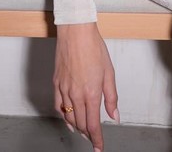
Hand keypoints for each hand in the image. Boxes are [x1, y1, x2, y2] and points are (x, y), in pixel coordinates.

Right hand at [54, 23, 118, 149]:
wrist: (76, 31)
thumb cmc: (93, 47)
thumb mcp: (109, 72)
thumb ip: (111, 97)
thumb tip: (114, 115)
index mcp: (90, 92)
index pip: (93, 125)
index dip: (97, 139)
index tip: (99, 147)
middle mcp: (75, 94)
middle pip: (80, 123)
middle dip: (88, 135)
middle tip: (94, 139)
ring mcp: (64, 88)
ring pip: (69, 117)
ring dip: (76, 127)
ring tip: (83, 132)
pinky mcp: (56, 82)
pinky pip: (58, 105)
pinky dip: (63, 115)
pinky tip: (68, 117)